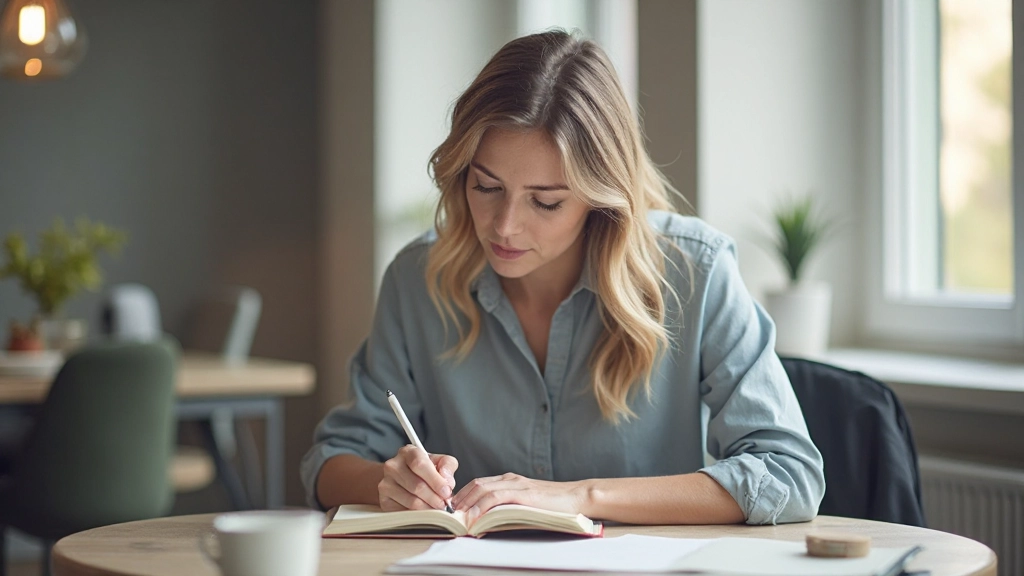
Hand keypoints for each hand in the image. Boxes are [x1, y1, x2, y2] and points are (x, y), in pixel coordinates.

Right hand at [377, 445, 457, 511]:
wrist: (402, 478)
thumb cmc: (424, 469)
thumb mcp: (439, 461)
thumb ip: (447, 466)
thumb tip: (447, 482)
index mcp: (408, 452)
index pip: (420, 465)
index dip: (435, 481)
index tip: (446, 491)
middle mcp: (393, 466)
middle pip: (416, 486)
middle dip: (434, 498)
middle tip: (444, 504)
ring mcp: (386, 484)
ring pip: (411, 501)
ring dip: (428, 508)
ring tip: (436, 509)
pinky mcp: (384, 501)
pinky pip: (404, 512)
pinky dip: (418, 515)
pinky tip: (424, 512)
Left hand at [452, 473, 587, 523]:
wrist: (577, 497)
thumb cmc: (555, 505)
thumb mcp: (527, 504)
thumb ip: (509, 507)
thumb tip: (489, 521)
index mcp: (510, 480)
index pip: (479, 484)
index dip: (462, 495)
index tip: (452, 510)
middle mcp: (510, 479)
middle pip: (476, 484)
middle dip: (459, 498)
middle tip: (447, 514)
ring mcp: (516, 484)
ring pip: (482, 488)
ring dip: (466, 502)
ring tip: (456, 517)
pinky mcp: (523, 492)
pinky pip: (496, 497)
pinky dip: (481, 506)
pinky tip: (473, 516)